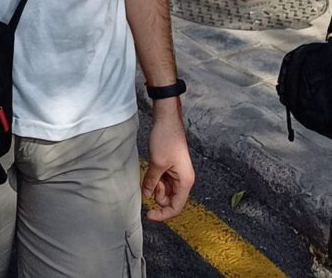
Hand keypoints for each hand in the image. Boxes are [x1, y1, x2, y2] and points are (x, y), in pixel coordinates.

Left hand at [142, 107, 194, 221]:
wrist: (166, 118)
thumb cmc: (166, 138)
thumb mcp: (157, 163)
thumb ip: (151, 182)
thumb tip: (146, 196)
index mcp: (185, 181)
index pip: (176, 207)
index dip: (163, 214)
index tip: (149, 214)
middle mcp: (184, 179)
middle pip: (170, 199)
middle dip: (158, 195)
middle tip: (152, 181)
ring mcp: (177, 173)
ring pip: (165, 190)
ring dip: (156, 185)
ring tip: (152, 171)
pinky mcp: (171, 167)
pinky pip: (163, 180)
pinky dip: (155, 178)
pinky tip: (151, 169)